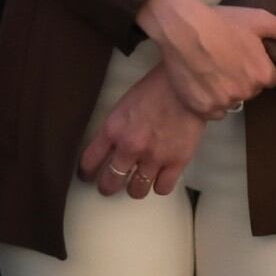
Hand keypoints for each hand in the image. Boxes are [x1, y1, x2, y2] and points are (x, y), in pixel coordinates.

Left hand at [78, 67, 207, 197]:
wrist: (189, 84)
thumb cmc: (157, 86)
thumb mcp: (126, 104)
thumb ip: (118, 128)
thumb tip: (114, 146)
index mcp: (113, 129)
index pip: (89, 162)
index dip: (87, 173)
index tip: (89, 176)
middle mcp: (129, 148)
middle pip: (109, 183)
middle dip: (108, 187)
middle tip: (113, 184)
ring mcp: (153, 157)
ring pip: (136, 191)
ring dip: (136, 187)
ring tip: (140, 181)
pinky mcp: (176, 162)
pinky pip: (162, 188)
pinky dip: (161, 184)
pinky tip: (162, 176)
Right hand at [137, 0, 275, 117]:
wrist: (182, 27)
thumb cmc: (223, 21)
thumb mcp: (261, 20)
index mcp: (262, 74)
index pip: (270, 78)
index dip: (258, 65)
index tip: (245, 52)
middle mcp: (245, 93)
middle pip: (250, 89)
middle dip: (243, 77)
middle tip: (227, 56)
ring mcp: (222, 102)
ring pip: (231, 100)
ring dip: (225, 89)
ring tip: (212, 67)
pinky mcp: (202, 109)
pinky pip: (213, 111)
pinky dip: (209, 99)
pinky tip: (201, 80)